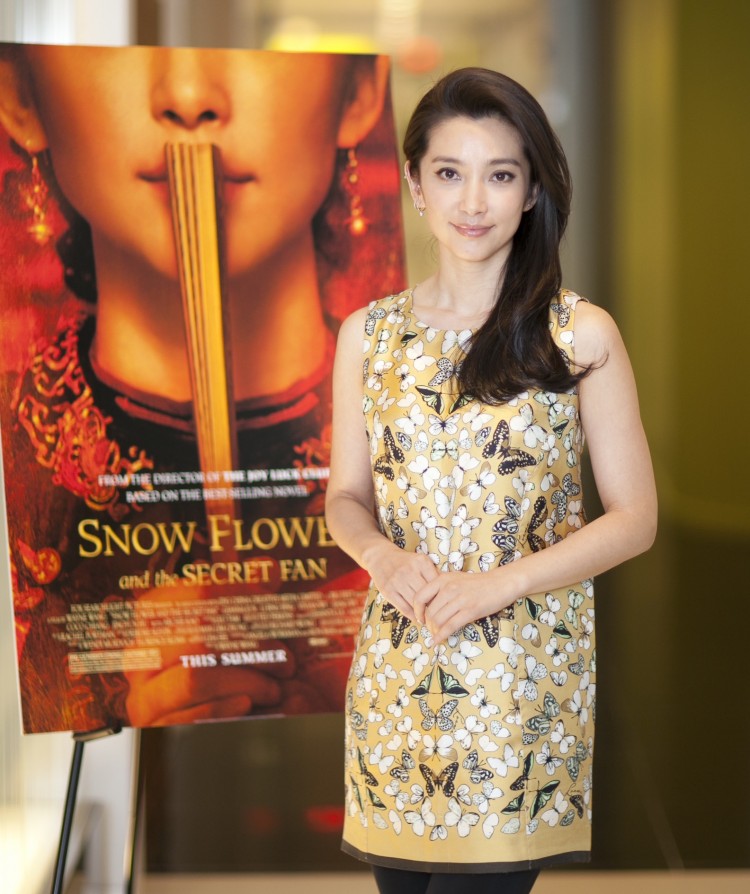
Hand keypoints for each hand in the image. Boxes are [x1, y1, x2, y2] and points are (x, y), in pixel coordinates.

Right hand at [124, 583, 293, 726]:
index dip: (244, 597)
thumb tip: (268, 567)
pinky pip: (189, 717)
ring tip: (275, 686)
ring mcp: (143, 695)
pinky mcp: (152, 730)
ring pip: (195, 678)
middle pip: (199, 635)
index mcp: (154, 617)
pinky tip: (248, 703)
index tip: (276, 610)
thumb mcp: (237, 624)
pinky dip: (224, 709)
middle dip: (252, 644)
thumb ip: (251, 593)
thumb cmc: (224, 663)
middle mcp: (141, 654)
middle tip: (286, 658)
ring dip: (245, 681)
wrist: (208, 726)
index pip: (201, 592)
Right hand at [363, 540, 439, 620]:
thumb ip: (434, 574)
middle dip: (434, 607)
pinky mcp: (388, 590)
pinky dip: (413, 616)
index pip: (437, 584)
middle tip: (440, 616)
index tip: (446, 605)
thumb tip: (449, 591)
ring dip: (424, 614)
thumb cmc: (406, 562)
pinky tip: (418, 619)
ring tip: (431, 620)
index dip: (442, 596)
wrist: (381, 557)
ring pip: (415, 603)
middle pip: (427, 595)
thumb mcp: (421, 562)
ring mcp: (397, 580)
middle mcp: (409, 570)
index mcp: (421, 562)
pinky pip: (404, 608)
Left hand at [412, 569, 515, 643]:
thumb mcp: (455, 579)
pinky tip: (438, 641)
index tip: (419, 618)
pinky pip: (450, 626)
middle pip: (429, 612)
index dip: (416, 611)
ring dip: (434, 631)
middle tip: (431, 629)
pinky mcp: (470, 611)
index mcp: (442, 579)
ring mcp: (460, 599)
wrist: (500, 583)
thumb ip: (440, 589)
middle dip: (428, 625)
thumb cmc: (477, 583)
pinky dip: (441, 636)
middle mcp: (449, 588)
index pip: (419, 597)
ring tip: (436, 634)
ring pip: (438, 621)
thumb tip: (426, 607)